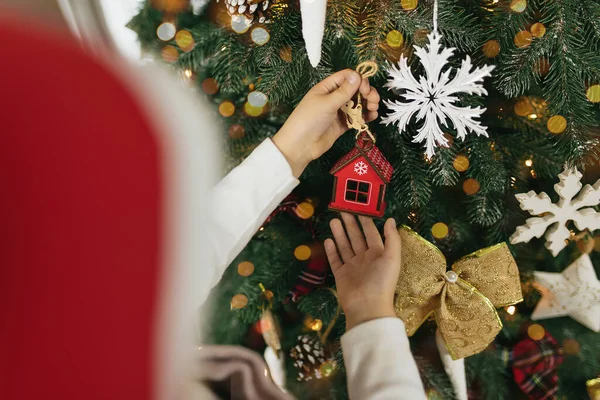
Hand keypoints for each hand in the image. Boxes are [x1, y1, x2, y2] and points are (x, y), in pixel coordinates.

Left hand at [272, 69, 379, 177]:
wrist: (301, 145)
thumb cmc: (309, 120)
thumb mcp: (327, 103)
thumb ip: (344, 91)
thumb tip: (357, 75)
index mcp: (327, 88)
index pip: (347, 77)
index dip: (359, 80)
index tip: (365, 89)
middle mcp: (334, 97)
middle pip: (355, 90)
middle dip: (367, 93)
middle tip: (373, 100)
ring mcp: (339, 111)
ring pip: (358, 103)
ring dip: (368, 104)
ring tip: (374, 109)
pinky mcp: (342, 124)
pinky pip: (356, 117)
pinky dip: (365, 116)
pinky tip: (372, 117)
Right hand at [324, 213, 400, 330]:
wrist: (367, 306)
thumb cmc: (382, 281)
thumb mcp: (392, 257)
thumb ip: (392, 238)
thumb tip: (391, 220)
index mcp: (379, 254)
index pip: (371, 234)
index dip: (366, 221)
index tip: (359, 208)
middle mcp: (365, 259)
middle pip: (356, 238)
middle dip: (350, 224)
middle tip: (342, 210)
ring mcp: (352, 267)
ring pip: (345, 246)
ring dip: (340, 233)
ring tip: (333, 220)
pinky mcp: (341, 275)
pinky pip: (335, 260)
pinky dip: (332, 250)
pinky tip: (328, 240)